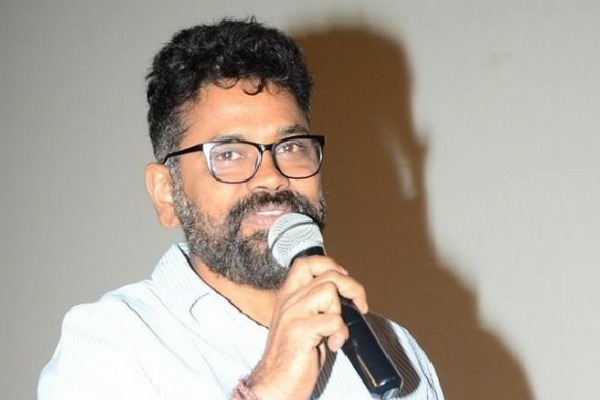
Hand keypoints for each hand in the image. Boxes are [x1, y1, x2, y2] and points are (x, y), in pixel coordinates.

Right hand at [247, 255, 367, 399]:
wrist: (275, 384)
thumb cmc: (293, 356)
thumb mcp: (302, 322)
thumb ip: (315, 305)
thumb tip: (344, 293)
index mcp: (288, 296)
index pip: (306, 263)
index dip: (330, 265)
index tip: (343, 281)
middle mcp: (288, 300)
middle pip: (327, 273)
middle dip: (352, 287)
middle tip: (359, 305)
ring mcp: (293, 314)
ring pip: (330, 292)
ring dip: (341, 313)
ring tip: (336, 333)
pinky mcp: (300, 331)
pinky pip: (333, 320)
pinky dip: (340, 334)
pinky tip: (333, 346)